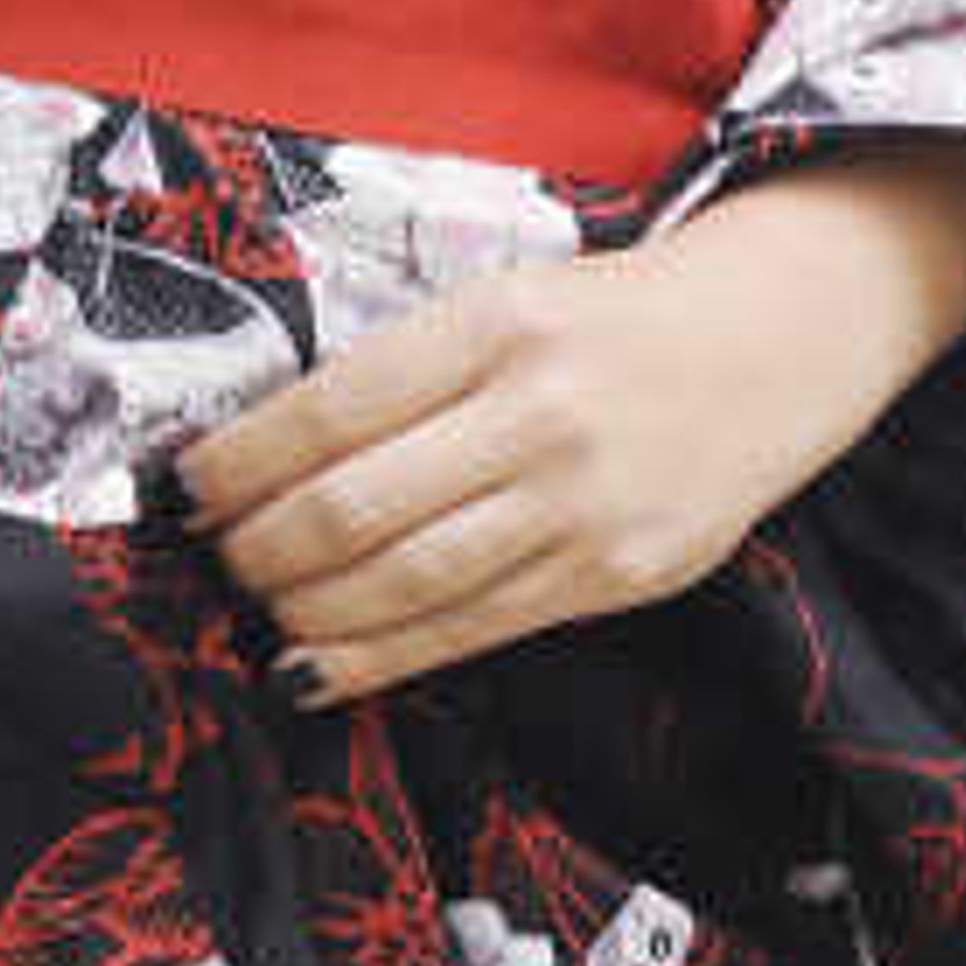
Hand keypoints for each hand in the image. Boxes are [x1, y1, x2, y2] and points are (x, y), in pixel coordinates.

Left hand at [172, 245, 798, 704]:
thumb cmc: (612, 316)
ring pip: (408, 580)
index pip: (331, 406)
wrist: (774, 339)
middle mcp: (534, 414)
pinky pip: (474, 629)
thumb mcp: (507, 299)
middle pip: (357, 505)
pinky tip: (320, 667)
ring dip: (307, 609)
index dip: (244, 460)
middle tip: (215, 555)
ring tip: (256, 608)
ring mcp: (580, 504)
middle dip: (260, 545)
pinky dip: (382, 658)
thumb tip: (278, 448)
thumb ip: (411, 366)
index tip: (190, 484)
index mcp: (492, 323)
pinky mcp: (616, 576)